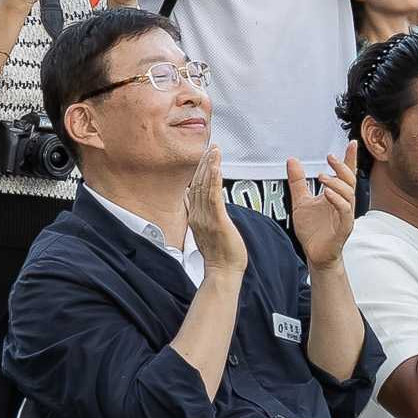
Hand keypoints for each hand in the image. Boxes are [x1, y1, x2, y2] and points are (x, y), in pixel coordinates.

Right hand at [185, 146, 249, 277]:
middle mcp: (198, 215)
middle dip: (205, 163)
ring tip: (214, 150)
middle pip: (199, 183)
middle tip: (210, 146)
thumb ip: (201, 213)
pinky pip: (214, 198)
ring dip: (210, 166)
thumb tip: (195, 202)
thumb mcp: (206, 230)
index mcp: (196, 216)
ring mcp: (206, 218)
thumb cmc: (220, 254)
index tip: (205, 155)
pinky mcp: (217, 221)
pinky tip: (216, 168)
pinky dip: (215, 182)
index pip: (196, 187)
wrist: (222, 271)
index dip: (200, 169)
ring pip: (205, 187)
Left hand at [289, 143, 358, 268]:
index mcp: (336, 195)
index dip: (349, 159)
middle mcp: (343, 203)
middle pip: (349, 180)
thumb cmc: (312, 230)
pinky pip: (345, 212)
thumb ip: (297, 181)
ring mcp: (344, 215)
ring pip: (348, 194)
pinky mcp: (343, 228)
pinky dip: (337, 201)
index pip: (345, 174)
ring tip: (321, 177)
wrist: (314, 254)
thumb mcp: (300, 201)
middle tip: (329, 157)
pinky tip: (327, 194)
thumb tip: (292, 160)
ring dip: (336, 183)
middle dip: (342, 167)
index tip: (352, 143)